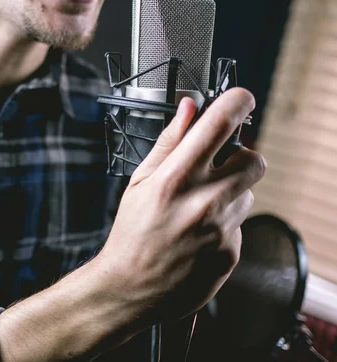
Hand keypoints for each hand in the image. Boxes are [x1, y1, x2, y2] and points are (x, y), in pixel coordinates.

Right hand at [95, 87, 265, 327]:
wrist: (132, 287)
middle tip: (218, 164)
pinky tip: (199, 232)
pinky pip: (240, 223)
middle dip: (241, 155)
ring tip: (198, 208)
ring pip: (247, 193)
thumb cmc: (131, 233)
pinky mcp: (232, 252)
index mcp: (176, 178)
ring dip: (230, 192)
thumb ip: (168, 142)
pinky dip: (225, 221)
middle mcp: (204, 201)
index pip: (222, 124)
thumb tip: (189, 108)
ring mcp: (222, 229)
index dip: (238, 102)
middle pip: (254, 159)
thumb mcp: (140, 181)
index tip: (240, 99)